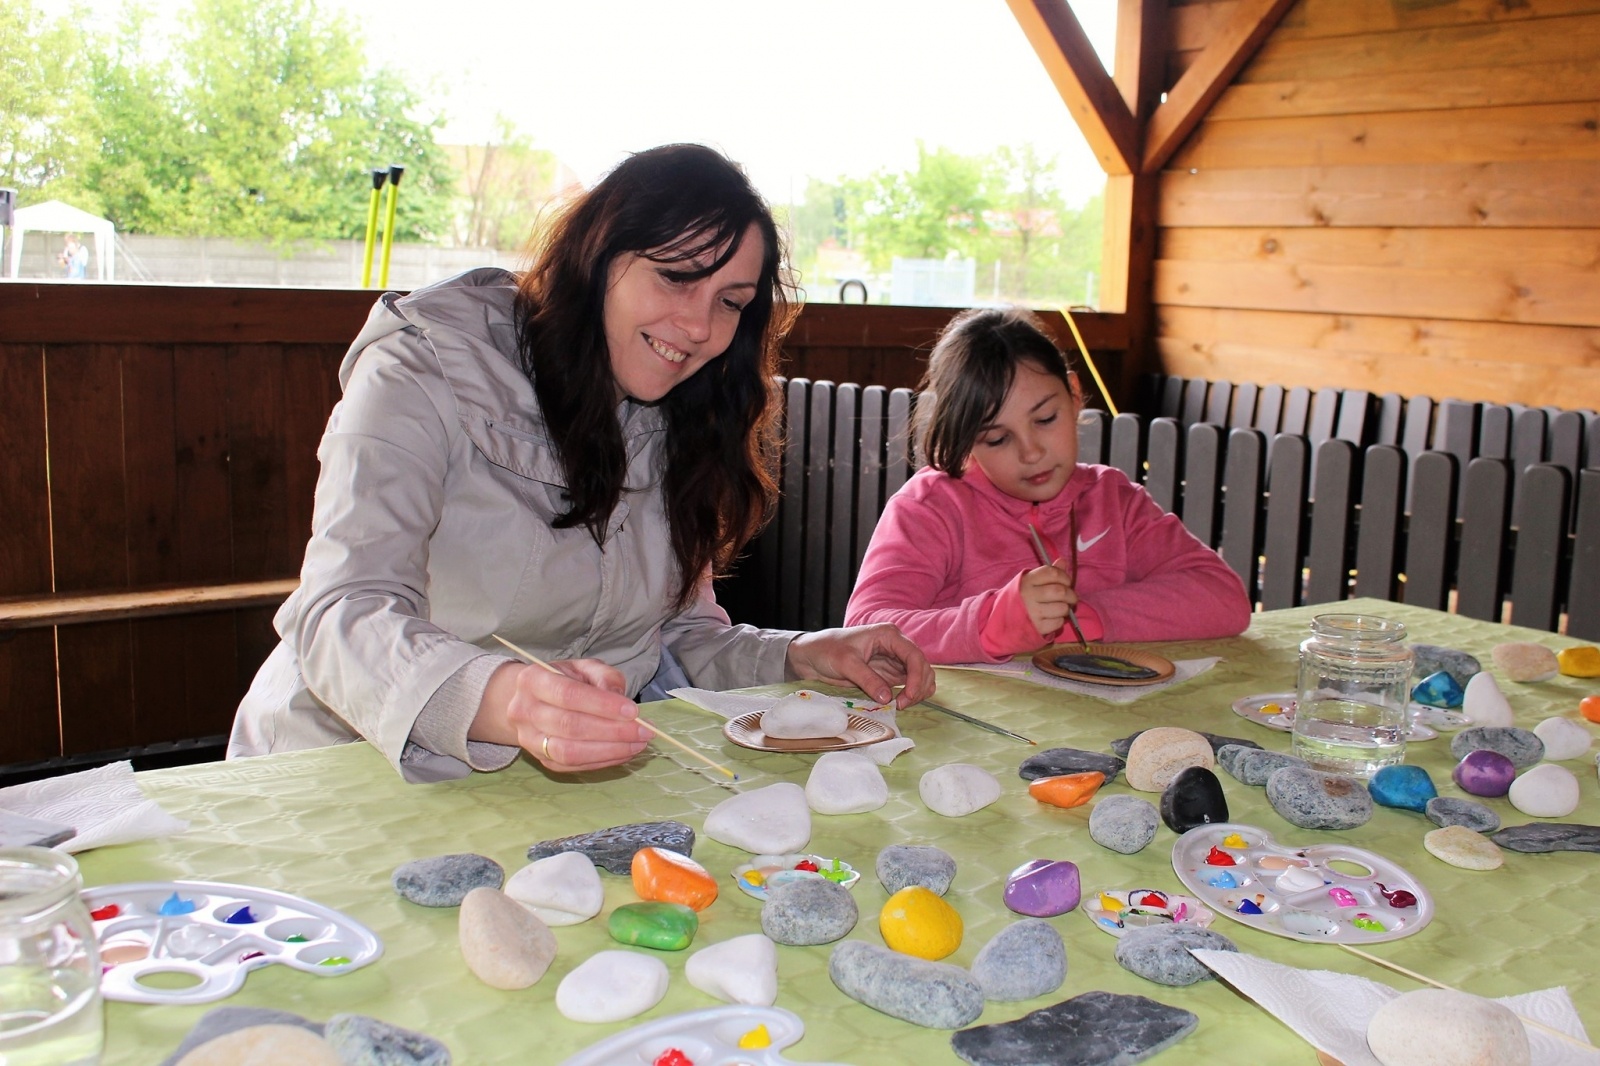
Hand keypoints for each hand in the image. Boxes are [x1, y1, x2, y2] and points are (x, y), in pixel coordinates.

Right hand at [473, 659, 650, 771]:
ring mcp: (529, 740)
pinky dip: (603, 761)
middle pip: (569, 726)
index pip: (567, 695)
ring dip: (609, 750)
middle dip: (612, 731)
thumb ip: (604, 677)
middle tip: (645, 730)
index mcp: (532, 680)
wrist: (532, 701)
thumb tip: (620, 700)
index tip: (633, 711)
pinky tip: (624, 752)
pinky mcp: (541, 760)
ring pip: (569, 752)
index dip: (602, 705)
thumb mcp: (584, 667)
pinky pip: (573, 766)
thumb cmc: (564, 679)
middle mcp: (524, 711)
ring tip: (638, 743)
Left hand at [785, 623, 936, 708]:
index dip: (917, 677)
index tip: (909, 695)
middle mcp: (896, 646)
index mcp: (889, 635)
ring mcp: (894, 661)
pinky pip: (908, 685)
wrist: (812, 656)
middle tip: (902, 705)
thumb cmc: (827, 650)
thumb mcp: (846, 663)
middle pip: (922, 667)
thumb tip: (888, 698)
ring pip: (919, 677)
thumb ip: (868, 679)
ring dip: (917, 692)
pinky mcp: (889, 674)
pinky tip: (899, 703)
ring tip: (900, 705)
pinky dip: (910, 695)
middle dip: (918, 687)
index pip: (914, 655)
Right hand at [1019, 559, 1077, 637]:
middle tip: (1071, 598)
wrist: (1001, 619)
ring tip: (1060, 609)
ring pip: (1062, 608)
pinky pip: (1058, 622)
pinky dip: (1059, 621)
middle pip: (1060, 591)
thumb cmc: (1021, 598)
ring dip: (1066, 609)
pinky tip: (1052, 618)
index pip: (1052, 573)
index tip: (1066, 582)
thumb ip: (1048, 573)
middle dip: (1071, 595)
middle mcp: (1028, 595)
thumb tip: (1063, 561)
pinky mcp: (1036, 627)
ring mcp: (1032, 612)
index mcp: (1028, 580)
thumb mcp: (1030, 582)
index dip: (1065, 577)